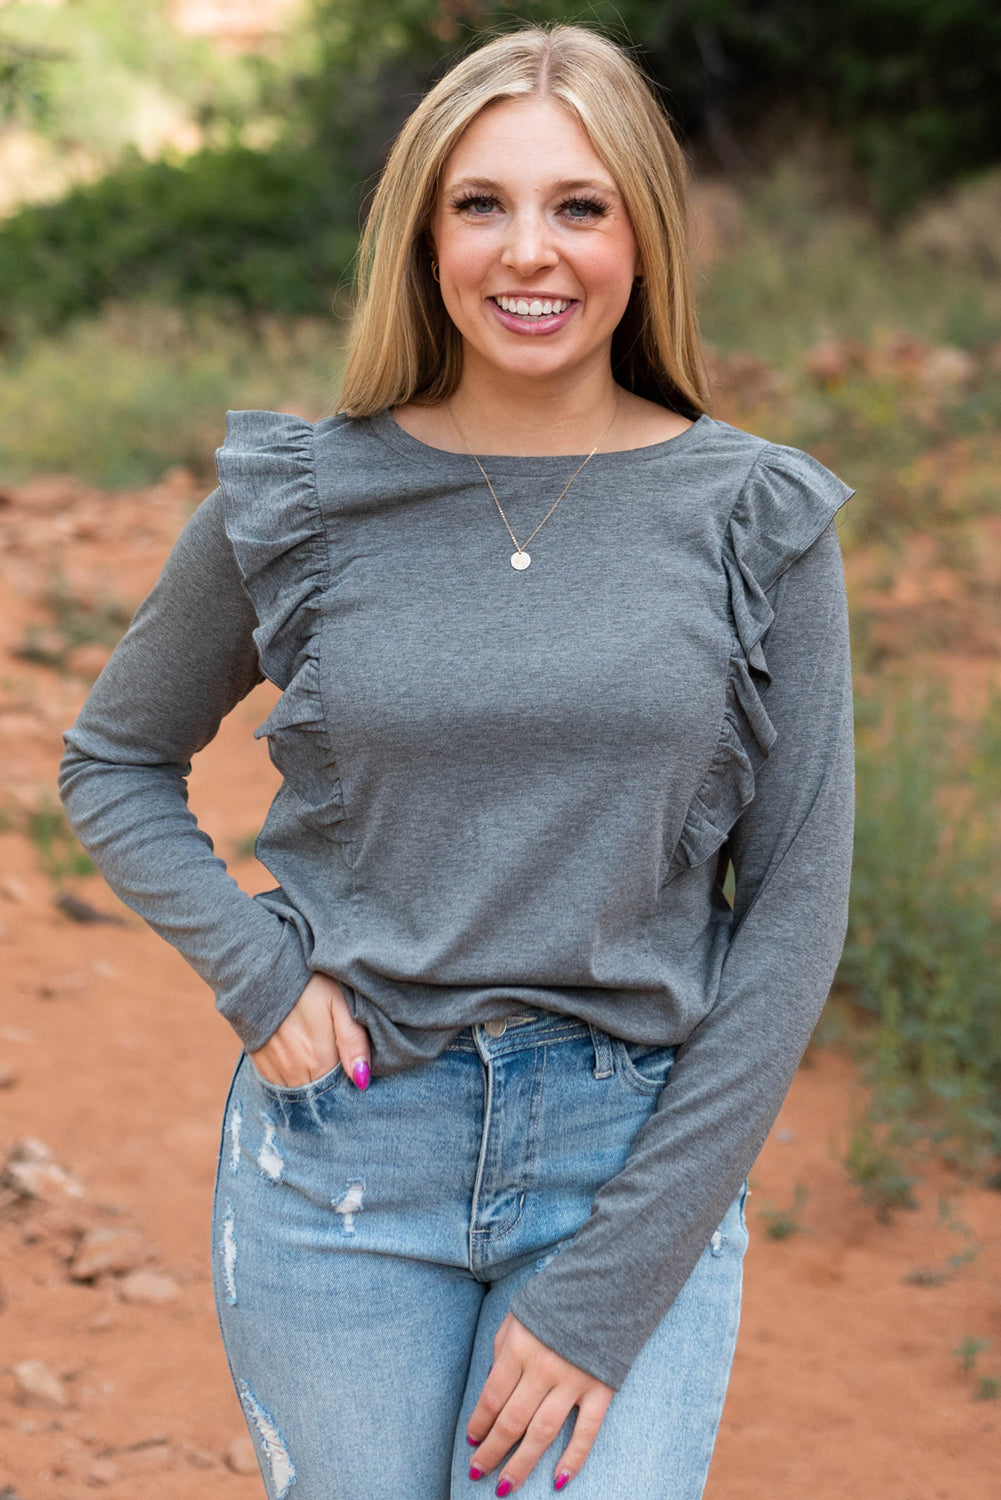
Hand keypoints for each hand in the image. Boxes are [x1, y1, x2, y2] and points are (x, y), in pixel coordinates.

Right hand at [249, 973, 371, 1090]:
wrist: (264, 970)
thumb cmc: (308, 984)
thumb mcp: (339, 1003)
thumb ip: (353, 1041)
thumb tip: (362, 1080)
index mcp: (319, 1059)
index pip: (338, 1088)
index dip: (347, 1080)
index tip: (351, 1066)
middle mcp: (294, 1071)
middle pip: (317, 1093)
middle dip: (329, 1083)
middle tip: (334, 1057)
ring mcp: (274, 1069)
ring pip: (296, 1092)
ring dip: (308, 1082)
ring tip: (316, 1056)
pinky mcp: (259, 1062)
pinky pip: (276, 1084)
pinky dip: (289, 1077)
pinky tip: (297, 1058)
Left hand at [466, 1312, 613, 1492]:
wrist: (606, 1282)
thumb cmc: (555, 1299)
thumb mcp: (518, 1316)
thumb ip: (502, 1351)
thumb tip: (492, 1390)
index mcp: (519, 1348)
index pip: (492, 1397)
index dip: (480, 1422)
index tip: (471, 1440)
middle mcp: (543, 1369)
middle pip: (512, 1422)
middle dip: (492, 1451)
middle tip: (478, 1471)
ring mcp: (573, 1382)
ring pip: (542, 1434)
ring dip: (521, 1464)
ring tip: (505, 1486)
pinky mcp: (601, 1389)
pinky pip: (586, 1432)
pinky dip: (574, 1459)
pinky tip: (559, 1480)